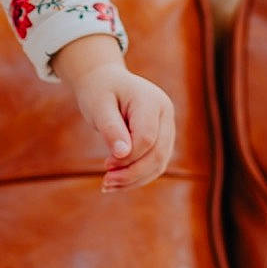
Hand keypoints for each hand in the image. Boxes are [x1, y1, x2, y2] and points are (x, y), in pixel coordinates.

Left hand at [54, 38, 174, 191]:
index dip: (128, 157)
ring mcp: (168, 126)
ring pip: (160, 163)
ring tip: (108, 186)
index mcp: (152, 100)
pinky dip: (138, 176)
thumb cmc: (99, 91)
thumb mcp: (98, 106)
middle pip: (158, 153)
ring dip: (135, 179)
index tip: (105, 165)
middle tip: (105, 183)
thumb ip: (111, 128)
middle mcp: (166, 112)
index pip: (146, 138)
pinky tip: (117, 182)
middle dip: (132, 173)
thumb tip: (123, 155)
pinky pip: (155, 163)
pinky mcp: (163, 138)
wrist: (106, 81)